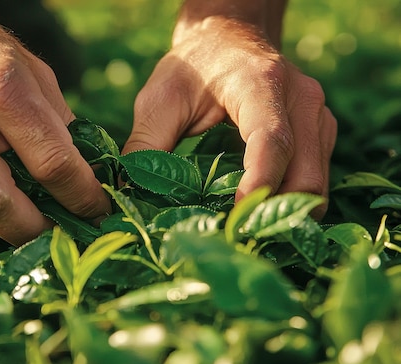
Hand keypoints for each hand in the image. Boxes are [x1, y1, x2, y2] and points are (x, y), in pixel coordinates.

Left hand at [123, 16, 336, 216]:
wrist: (229, 38)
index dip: (258, 183)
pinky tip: (259, 214)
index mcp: (261, 84)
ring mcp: (317, 117)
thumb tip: (129, 194)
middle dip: (274, 213)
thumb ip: (145, 144)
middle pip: (304, 173)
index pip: (272, 140)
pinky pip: (314, 178)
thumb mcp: (159, 99)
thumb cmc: (193, 66)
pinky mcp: (319, 132)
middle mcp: (302, 99)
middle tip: (234, 239)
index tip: (236, 217)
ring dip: (285, 214)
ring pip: (316, 182)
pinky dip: (290, 202)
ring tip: (244, 233)